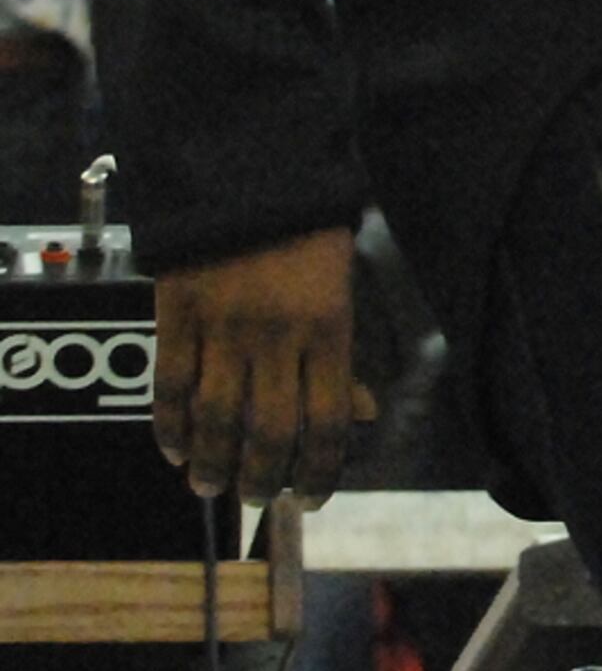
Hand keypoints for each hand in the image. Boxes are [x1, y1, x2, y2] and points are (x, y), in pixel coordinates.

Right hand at [151, 225, 376, 502]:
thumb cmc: (308, 232)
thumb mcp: (346, 288)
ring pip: (214, 418)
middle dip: (260, 477)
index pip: (326, 422)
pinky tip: (175, 448)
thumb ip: (347, 356)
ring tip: (210, 487)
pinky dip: (170, 425)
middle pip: (267, 430)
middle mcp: (276, 336)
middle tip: (254, 498)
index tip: (309, 497)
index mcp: (329, 328)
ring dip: (211, 463)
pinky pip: (170, 386)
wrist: (248, 172)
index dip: (317, 471)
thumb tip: (363, 416)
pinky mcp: (176, 317)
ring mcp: (221, 328)